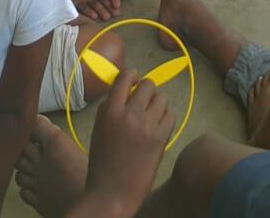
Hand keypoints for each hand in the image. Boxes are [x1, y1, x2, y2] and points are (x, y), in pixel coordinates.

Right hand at [85, 73, 173, 217]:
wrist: (111, 194)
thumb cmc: (102, 164)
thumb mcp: (99, 129)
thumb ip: (112, 108)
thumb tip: (127, 90)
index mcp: (110, 111)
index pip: (125, 77)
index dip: (133, 75)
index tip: (135, 80)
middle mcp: (129, 114)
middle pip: (148, 85)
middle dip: (146, 92)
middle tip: (143, 104)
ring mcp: (147, 125)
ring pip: (162, 98)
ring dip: (157, 105)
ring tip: (151, 118)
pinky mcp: (161, 138)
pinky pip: (171, 115)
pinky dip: (166, 119)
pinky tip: (158, 129)